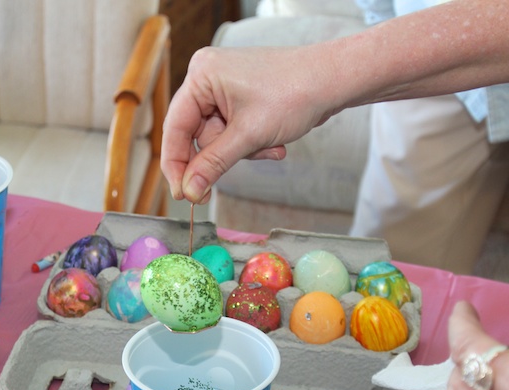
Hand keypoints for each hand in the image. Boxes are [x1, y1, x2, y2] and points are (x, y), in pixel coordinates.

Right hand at [161, 44, 338, 203]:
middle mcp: (207, 78)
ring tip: (269, 147)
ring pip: (217, 138)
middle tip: (218, 188)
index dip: (176, 165)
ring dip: (243, 151)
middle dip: (220, 156)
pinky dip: (251, 144)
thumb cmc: (295, 93)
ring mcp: (224, 88)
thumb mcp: (249, 136)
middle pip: (196, 135)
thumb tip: (188, 190)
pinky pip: (233, 132)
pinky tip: (273, 143)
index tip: (181, 195)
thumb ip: (213, 164)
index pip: (175, 128)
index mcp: (201, 76)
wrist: (333, 80)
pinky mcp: (240, 99)